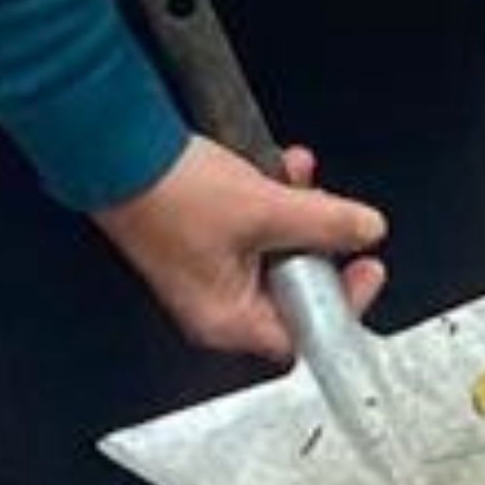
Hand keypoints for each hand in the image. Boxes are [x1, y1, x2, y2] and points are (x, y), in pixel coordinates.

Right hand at [93, 135, 388, 362]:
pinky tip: (281, 166)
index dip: (342, 301)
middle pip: (294, 288)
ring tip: (304, 176)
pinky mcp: (203, 237)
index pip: (303, 334)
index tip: (366, 267)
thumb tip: (365, 230)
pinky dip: (273, 199)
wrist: (118, 150)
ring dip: (299, 212)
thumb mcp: (266, 208)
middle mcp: (216, 304)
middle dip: (321, 242)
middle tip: (342, 219)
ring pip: (277, 251)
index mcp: (227, 319)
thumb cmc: (169, 194)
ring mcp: (208, 270)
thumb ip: (325, 223)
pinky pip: (254, 227)